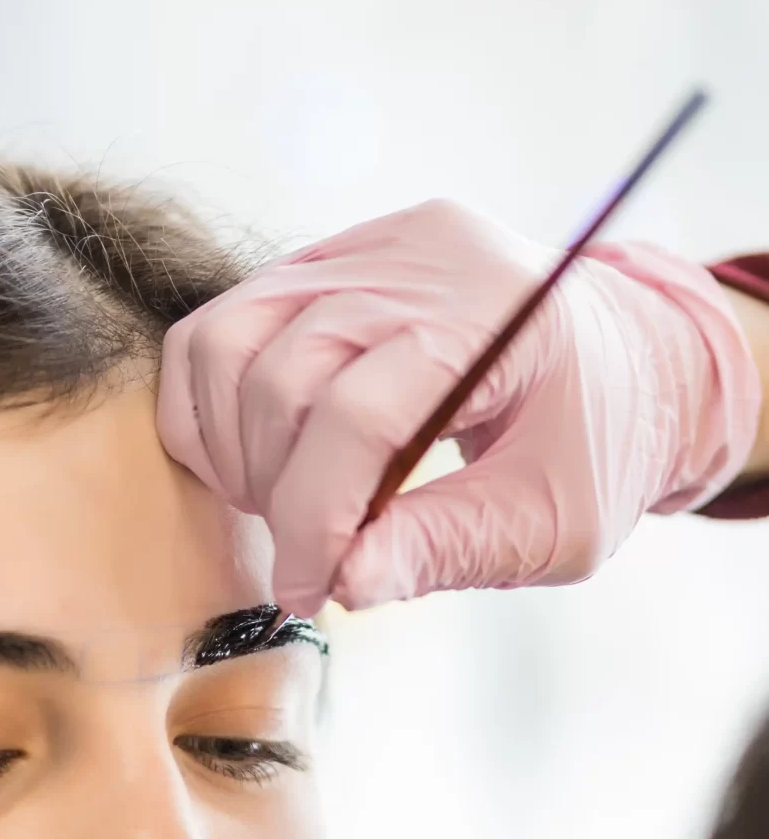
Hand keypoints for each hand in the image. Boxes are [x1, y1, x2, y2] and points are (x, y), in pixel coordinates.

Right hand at [155, 200, 762, 616]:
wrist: (627, 360)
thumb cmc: (596, 443)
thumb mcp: (549, 522)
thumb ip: (445, 549)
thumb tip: (342, 583)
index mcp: (494, 314)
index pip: (356, 414)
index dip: (312, 519)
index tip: (308, 591)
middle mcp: (420, 258)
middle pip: (281, 377)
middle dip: (275, 493)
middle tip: (309, 557)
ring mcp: (366, 247)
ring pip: (228, 342)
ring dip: (232, 449)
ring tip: (280, 505)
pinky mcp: (327, 260)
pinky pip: (223, 327)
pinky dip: (212, 408)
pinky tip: (257, 462)